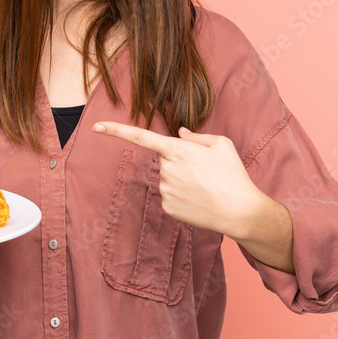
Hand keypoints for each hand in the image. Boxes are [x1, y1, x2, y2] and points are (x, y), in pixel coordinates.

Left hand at [93, 121, 293, 272]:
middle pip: (164, 159)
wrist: (240, 212)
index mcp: (177, 150)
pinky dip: (182, 195)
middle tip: (204, 171)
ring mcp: (165, 190)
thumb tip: (180, 134)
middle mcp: (166, 169)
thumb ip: (196, 137)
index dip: (116, 130)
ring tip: (205, 186)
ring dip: (182, 179)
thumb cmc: (233, 175)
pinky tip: (199, 199)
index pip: (141, 136)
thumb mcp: (221, 144)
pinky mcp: (167, 208)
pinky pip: (170, 195)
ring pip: (167, 178)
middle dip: (179, 161)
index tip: (97, 126)